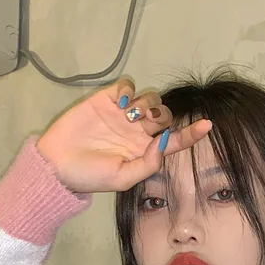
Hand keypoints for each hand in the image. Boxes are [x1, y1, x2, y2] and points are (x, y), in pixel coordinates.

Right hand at [35, 76, 212, 193]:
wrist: (58, 164)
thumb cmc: (90, 176)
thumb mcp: (123, 179)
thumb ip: (147, 164)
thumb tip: (164, 142)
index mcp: (144, 151)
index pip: (174, 140)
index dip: (191, 133)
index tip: (207, 125)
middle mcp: (137, 132)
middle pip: (164, 115)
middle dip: (162, 116)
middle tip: (145, 123)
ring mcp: (123, 114)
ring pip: (150, 98)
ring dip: (146, 104)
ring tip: (129, 115)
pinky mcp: (107, 99)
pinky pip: (127, 85)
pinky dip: (129, 89)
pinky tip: (121, 102)